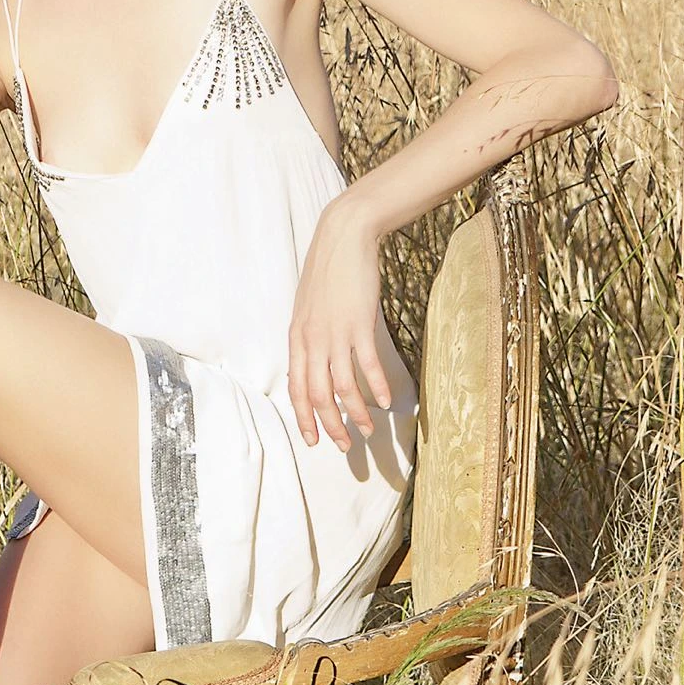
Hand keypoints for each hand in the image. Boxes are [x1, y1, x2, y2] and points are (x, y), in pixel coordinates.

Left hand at [287, 200, 393, 450]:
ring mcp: (335, 334)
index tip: (313, 440)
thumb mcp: (309, 308)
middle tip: (345, 446)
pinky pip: (366, 365)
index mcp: (297, 339)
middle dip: (330, 426)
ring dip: (355, 413)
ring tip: (367, 431)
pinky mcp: (358, 324)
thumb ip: (310, 337)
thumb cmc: (328, 272)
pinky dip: (377, 386)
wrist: (343, 237)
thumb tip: (316, 360)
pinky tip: (387, 402)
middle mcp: (312, 341)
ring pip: (342, 386)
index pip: (296, 388)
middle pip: (317, 395)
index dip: (304, 417)